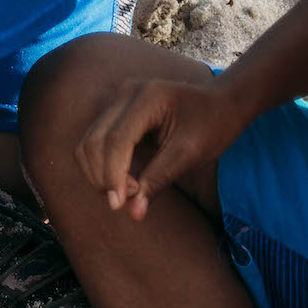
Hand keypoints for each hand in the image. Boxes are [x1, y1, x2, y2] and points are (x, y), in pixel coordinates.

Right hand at [75, 75, 252, 220]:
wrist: (222, 104)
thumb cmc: (213, 125)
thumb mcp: (190, 154)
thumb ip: (158, 180)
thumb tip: (134, 213)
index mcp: (149, 96)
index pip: (115, 140)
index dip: (112, 175)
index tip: (119, 205)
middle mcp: (126, 93)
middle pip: (94, 142)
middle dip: (103, 177)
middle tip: (131, 198)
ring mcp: (116, 101)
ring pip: (86, 146)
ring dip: (98, 175)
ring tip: (130, 189)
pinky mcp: (112, 114)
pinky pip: (92, 145)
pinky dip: (100, 168)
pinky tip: (124, 179)